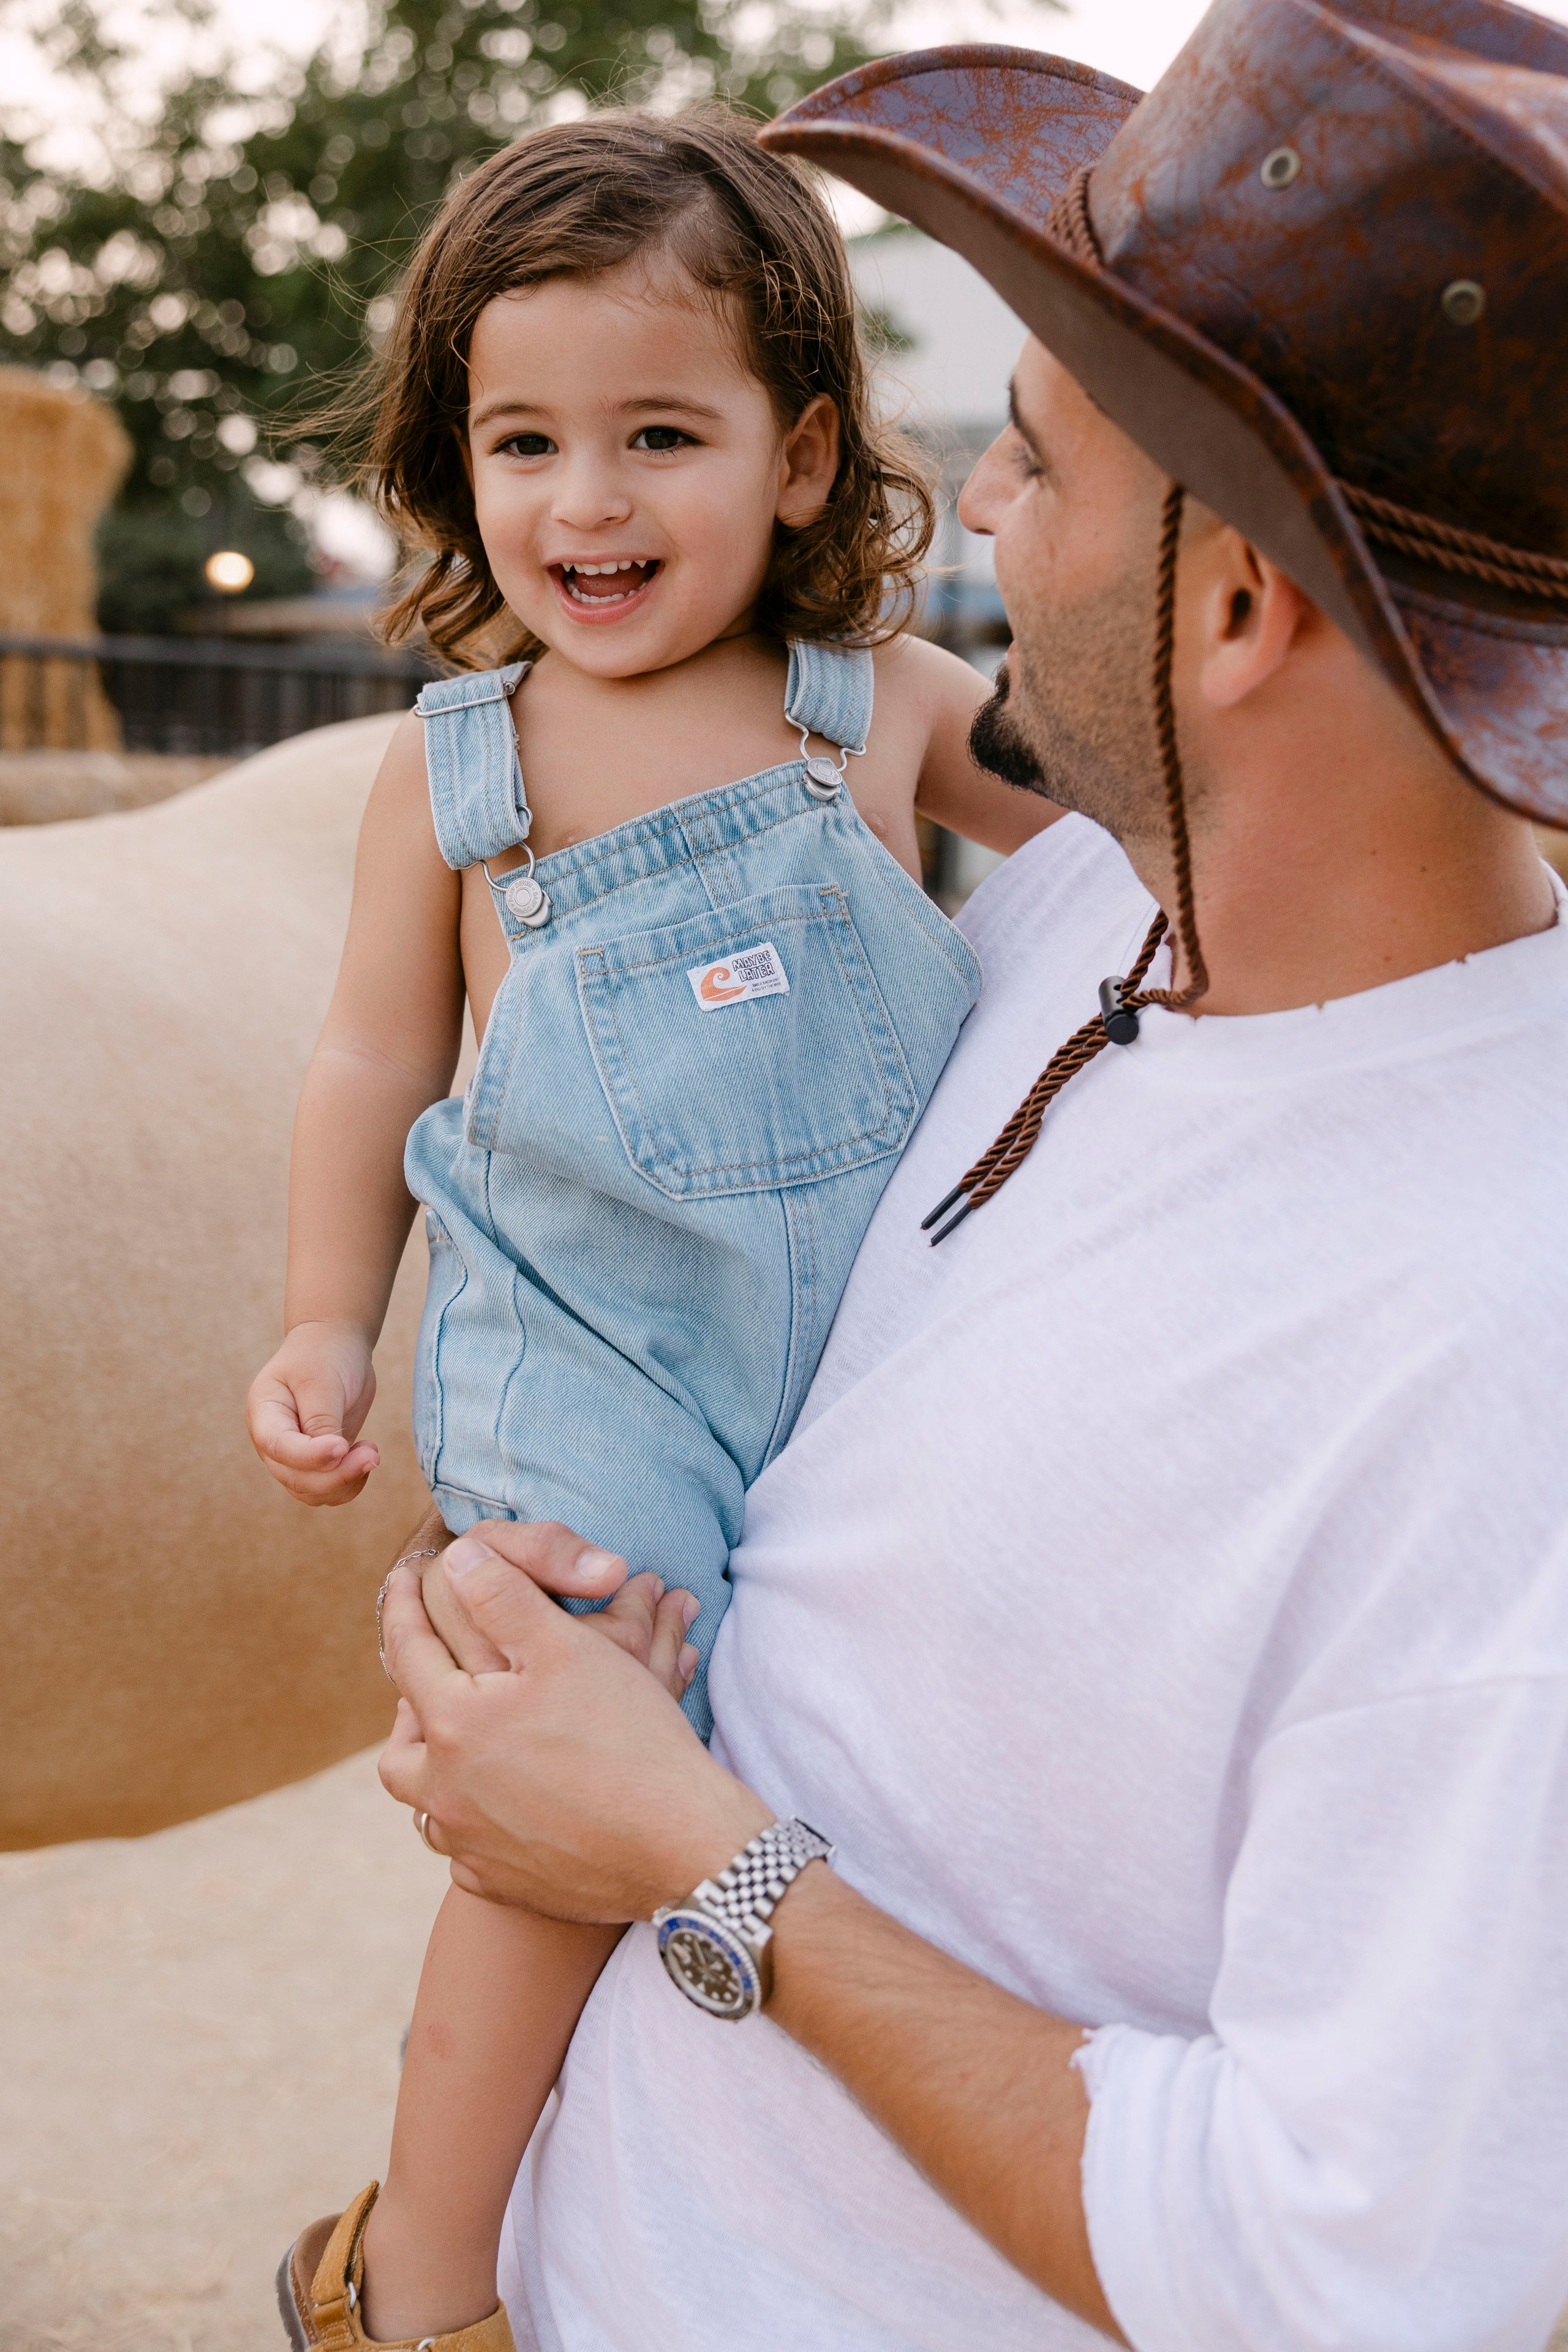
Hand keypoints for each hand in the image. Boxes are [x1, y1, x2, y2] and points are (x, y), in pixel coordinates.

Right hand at [246, 1318, 379, 1503]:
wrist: (334, 1345)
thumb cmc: (324, 1356)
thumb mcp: (322, 1381)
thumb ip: (322, 1421)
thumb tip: (330, 1461)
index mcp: (264, 1414)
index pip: (279, 1447)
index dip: (310, 1455)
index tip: (342, 1446)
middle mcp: (272, 1441)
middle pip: (295, 1477)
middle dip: (336, 1474)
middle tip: (373, 1453)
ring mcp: (292, 1456)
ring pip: (312, 1491)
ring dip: (346, 1482)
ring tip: (371, 1451)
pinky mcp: (315, 1462)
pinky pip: (328, 1489)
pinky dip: (350, 1482)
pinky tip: (365, 1456)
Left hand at [379, 1541, 767, 1919]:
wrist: (680, 1846)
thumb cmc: (626, 1738)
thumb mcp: (567, 1648)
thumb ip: (502, 1597)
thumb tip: (456, 1560)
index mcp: (452, 1725)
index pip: (407, 1652)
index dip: (404, 1609)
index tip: (406, 1580)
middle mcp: (446, 1793)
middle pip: (399, 1745)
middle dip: (410, 1706)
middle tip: (435, 1679)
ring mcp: (470, 1846)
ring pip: (425, 1805)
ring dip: (436, 1770)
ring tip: (463, 1743)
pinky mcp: (501, 1883)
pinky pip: (464, 1851)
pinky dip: (473, 1822)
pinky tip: (501, 1805)